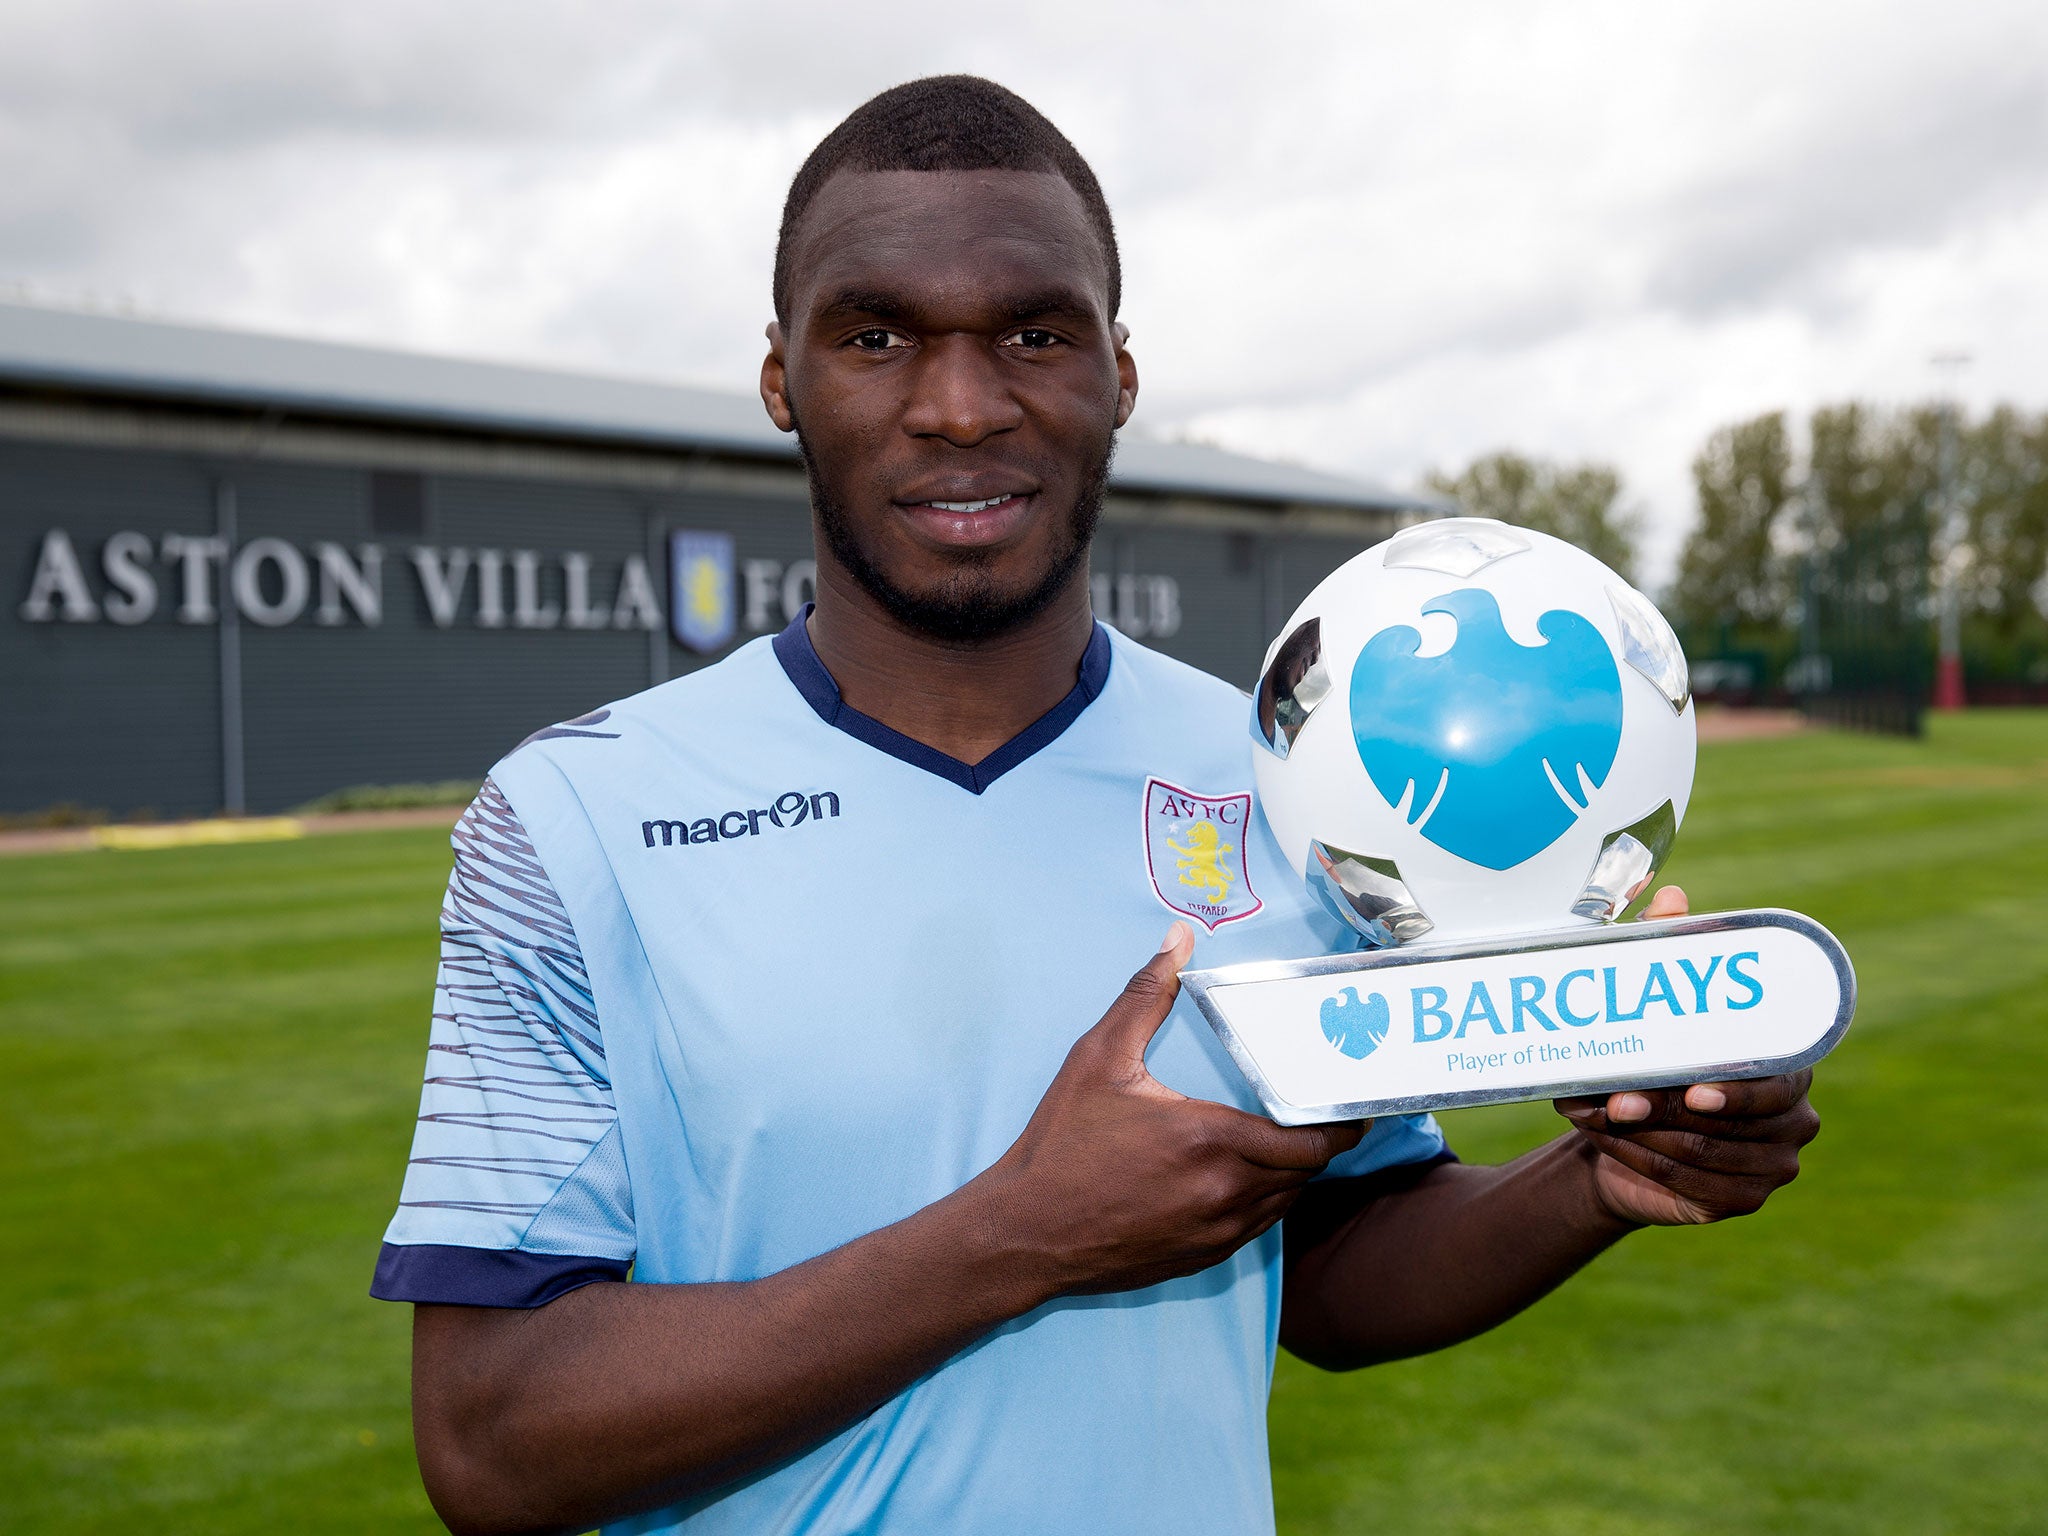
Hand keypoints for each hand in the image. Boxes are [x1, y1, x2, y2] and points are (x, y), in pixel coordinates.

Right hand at [980, 922, 1365, 1295]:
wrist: (1026, 1232)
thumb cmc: (1061, 1144)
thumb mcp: (1098, 1058)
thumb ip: (1146, 995)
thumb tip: (1178, 940)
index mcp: (1211, 1138)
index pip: (1312, 1140)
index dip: (1341, 1124)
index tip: (1350, 1104)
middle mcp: (1225, 1191)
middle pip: (1308, 1171)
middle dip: (1318, 1142)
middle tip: (1316, 1111)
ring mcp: (1216, 1232)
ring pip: (1286, 1202)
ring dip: (1293, 1173)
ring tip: (1283, 1139)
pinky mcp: (1202, 1259)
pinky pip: (1257, 1228)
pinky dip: (1263, 1201)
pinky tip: (1241, 1175)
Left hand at [1553, 885, 1820, 1227]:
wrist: (1617, 1131)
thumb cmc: (1646, 1052)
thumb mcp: (1649, 995)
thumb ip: (1663, 945)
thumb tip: (1670, 896)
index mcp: (1787, 1062)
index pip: (1776, 1082)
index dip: (1735, 1090)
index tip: (1694, 1091)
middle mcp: (1794, 1117)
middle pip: (1729, 1123)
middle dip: (1664, 1111)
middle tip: (1614, 1102)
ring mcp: (1773, 1164)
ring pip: (1701, 1153)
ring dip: (1640, 1135)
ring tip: (1595, 1113)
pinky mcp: (1740, 1199)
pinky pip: (1688, 1183)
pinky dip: (1640, 1162)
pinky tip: (1610, 1142)